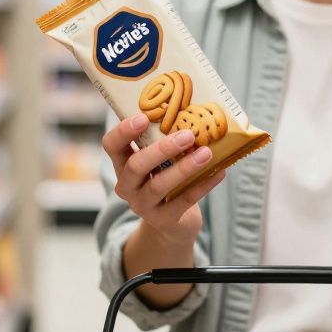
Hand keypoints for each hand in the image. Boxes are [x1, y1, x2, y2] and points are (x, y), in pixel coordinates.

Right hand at [103, 113, 223, 245]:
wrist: (173, 222)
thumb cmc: (166, 178)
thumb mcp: (159, 161)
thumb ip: (164, 141)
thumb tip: (194, 110)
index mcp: (123, 164)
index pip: (112, 145)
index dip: (123, 131)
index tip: (143, 117)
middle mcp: (127, 185)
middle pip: (136, 166)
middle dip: (161, 149)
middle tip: (187, 135)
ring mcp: (142, 205)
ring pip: (159, 185)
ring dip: (184, 167)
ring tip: (206, 153)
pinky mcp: (162, 220)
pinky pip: (183, 201)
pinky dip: (203, 185)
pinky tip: (219, 172)